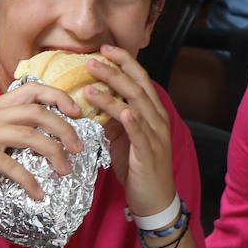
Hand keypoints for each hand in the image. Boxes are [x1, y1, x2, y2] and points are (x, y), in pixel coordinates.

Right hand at [0, 83, 85, 205]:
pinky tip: (38, 193)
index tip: (77, 113)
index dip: (58, 97)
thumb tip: (56, 132)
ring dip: (53, 154)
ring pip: (29, 136)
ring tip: (65, 170)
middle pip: (37, 112)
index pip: (33, 89)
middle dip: (64, 129)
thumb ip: (17, 127)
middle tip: (78, 148)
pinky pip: (12, 165)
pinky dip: (29, 180)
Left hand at [83, 43, 176, 217]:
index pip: (140, 78)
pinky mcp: (149, 154)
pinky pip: (141, 134)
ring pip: (136, 106)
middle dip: (115, 70)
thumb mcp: (122, 136)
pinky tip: (122, 112)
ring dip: (114, 93)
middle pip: (137, 86)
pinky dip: (132, 121)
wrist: (154, 199)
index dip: (124, 61)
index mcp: (151, 111)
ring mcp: (155, 135)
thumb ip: (112, 117)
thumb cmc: (137, 165)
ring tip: (91, 84)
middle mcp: (156, 119)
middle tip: (92, 59)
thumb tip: (91, 98)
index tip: (105, 48)